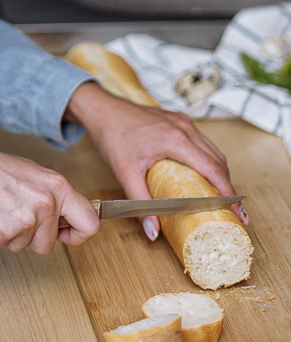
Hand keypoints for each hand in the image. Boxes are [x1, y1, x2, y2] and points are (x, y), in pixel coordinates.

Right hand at [0, 138, 100, 253]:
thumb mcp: (35, 175)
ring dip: (9, 235)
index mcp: (58, 187)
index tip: (66, 236)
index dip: (78, 236)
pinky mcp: (2, 233)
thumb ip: (54, 197)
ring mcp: (25, 221)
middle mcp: (46, 204)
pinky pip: (1, 246)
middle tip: (14, 214)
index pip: (90, 223)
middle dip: (31, 238)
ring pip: (23, 247)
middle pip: (48, 244)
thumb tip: (66, 220)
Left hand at [65, 82, 246, 239]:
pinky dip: (208, 161)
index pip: (214, 170)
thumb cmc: (111, 136)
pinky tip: (204, 176)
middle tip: (232, 212)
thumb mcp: (124, 172)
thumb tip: (152, 232)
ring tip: (221, 198)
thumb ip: (140, 203)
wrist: (101, 109)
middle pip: (219, 161)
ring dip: (220, 174)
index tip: (239, 214)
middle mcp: (186, 128)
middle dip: (228, 188)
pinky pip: (203, 143)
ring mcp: (184, 122)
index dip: (228, 194)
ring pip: (213, 151)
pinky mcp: (179, 121)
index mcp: (176, 140)